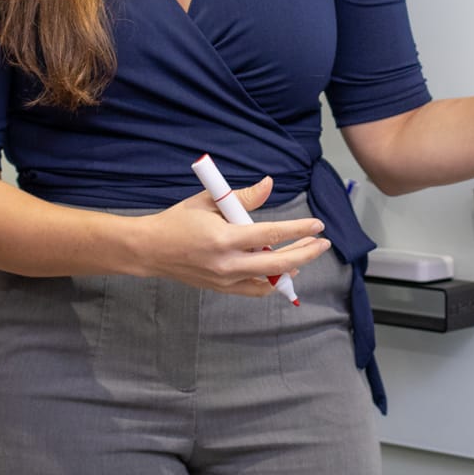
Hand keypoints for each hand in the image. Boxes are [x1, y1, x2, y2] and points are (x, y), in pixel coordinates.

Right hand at [132, 176, 329, 296]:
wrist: (150, 250)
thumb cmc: (178, 221)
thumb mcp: (208, 201)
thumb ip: (242, 198)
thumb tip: (270, 185)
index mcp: (224, 238)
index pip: (271, 234)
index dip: (298, 230)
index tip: (318, 225)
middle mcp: (227, 263)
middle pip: (278, 263)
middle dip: (305, 252)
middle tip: (323, 244)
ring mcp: (225, 280)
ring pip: (269, 280)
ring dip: (291, 267)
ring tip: (304, 254)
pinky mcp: (221, 288)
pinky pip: (254, 290)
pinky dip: (271, 282)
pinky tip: (281, 271)